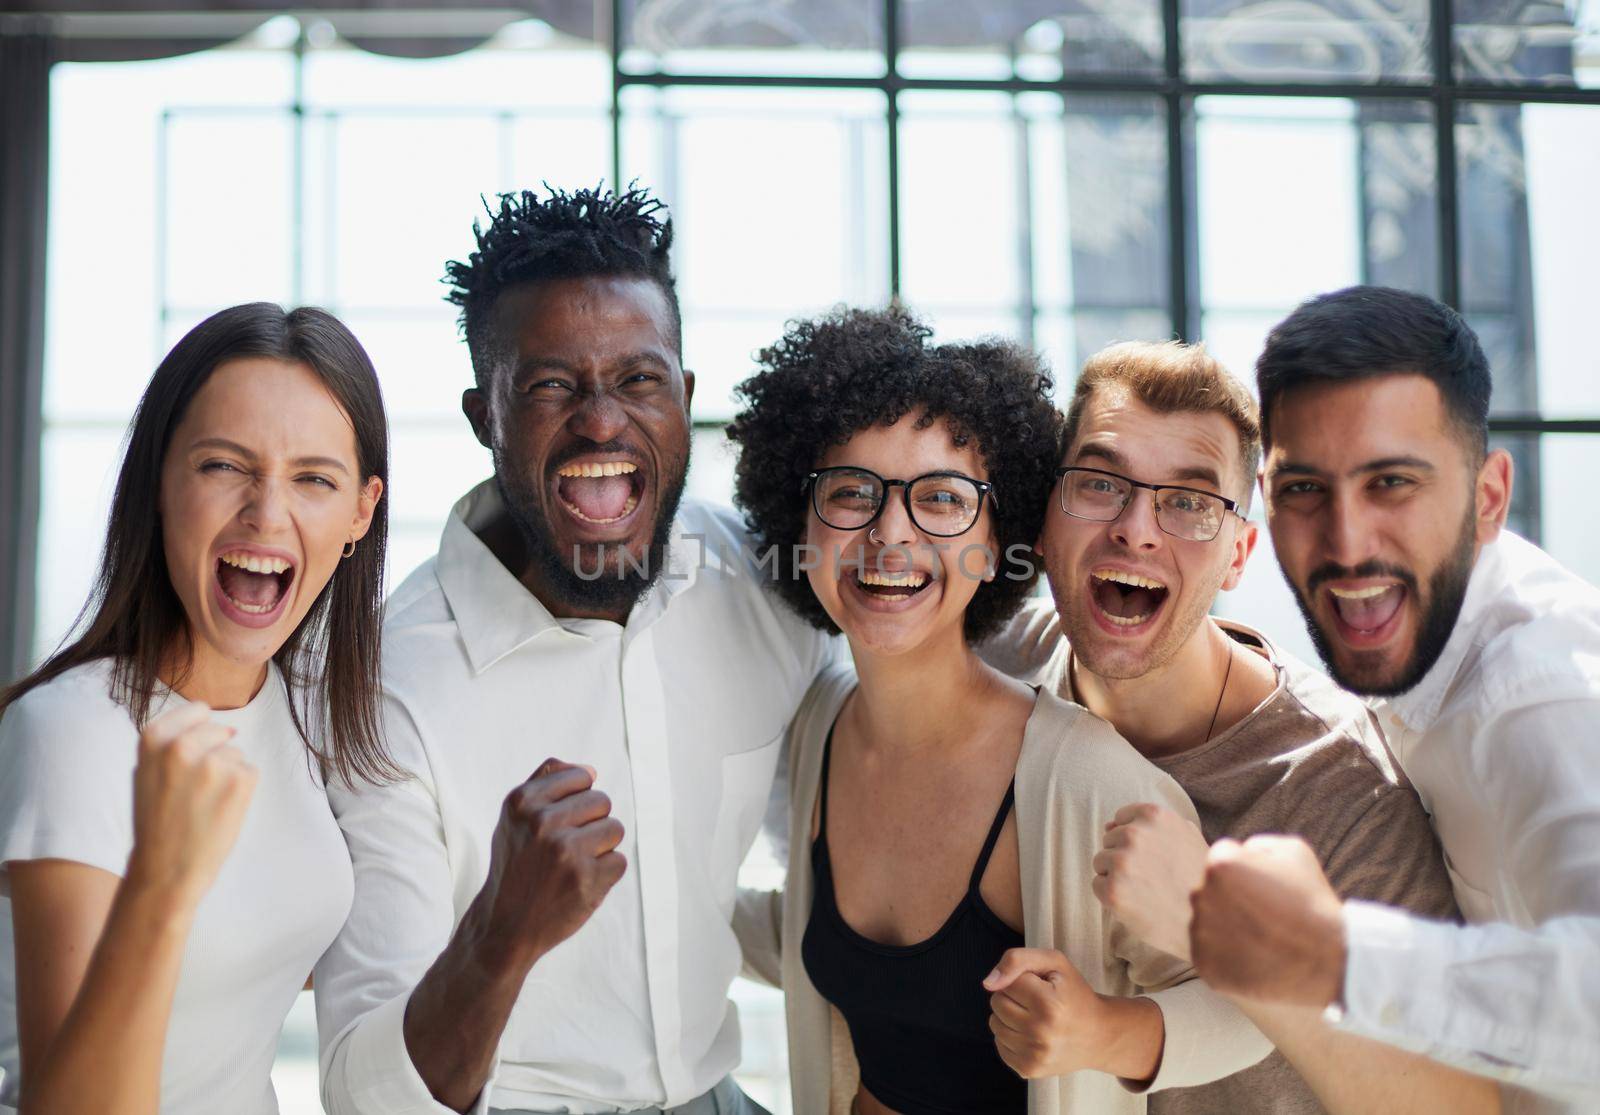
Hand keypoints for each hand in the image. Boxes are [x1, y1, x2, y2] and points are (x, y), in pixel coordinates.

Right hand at [125, 702, 258, 911]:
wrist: (165, 871)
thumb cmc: (157, 823)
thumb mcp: (146, 773)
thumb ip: (171, 743)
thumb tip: (220, 723)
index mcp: (153, 739)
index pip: (197, 711)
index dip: (201, 728)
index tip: (196, 751)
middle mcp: (182, 745)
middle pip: (220, 731)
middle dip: (216, 754)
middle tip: (195, 791)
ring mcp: (213, 762)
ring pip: (235, 754)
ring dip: (227, 775)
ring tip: (203, 805)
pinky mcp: (240, 779)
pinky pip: (250, 771)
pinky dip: (241, 790)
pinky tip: (220, 811)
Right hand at [472, 758, 625, 971]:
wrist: (505, 927)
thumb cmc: (517, 866)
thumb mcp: (515, 817)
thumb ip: (545, 782)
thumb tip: (590, 771)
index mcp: (522, 801)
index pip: (582, 777)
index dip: (578, 800)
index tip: (560, 823)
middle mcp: (542, 822)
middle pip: (602, 801)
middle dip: (591, 824)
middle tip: (566, 849)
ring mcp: (565, 851)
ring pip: (615, 829)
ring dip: (601, 849)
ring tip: (573, 866)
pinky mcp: (586, 879)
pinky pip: (619, 861)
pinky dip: (605, 875)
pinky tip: (578, 885)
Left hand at [983, 948, 1116, 1078]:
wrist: (1099, 1035)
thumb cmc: (1074, 994)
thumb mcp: (1054, 963)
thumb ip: (1017, 960)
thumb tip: (988, 983)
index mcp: (1048, 1004)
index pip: (1009, 982)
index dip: (1024, 980)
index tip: (1044, 987)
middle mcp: (1040, 1033)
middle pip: (997, 1002)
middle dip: (1013, 996)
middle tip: (1038, 1001)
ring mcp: (1034, 1055)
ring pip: (994, 1023)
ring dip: (1009, 1016)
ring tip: (1034, 1017)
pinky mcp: (1028, 1069)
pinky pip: (999, 1044)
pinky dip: (1011, 1036)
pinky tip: (1032, 1034)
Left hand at [1091, 803, 1207, 961]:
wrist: (1211, 922)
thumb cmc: (1199, 879)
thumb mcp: (1187, 837)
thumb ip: (1152, 825)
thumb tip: (1109, 824)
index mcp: (1153, 816)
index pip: (1121, 819)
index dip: (1134, 840)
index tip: (1151, 857)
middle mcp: (1134, 834)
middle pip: (1109, 841)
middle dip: (1124, 857)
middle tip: (1153, 877)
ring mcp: (1122, 862)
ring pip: (1100, 862)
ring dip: (1116, 876)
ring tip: (1146, 890)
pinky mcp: (1113, 890)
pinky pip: (1098, 885)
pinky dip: (1111, 896)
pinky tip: (1138, 903)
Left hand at [1190, 835, 1345, 1007]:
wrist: (1329, 961)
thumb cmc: (1313, 902)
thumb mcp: (1294, 851)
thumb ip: (1258, 844)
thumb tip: (1241, 852)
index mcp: (1220, 865)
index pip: (1221, 859)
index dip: (1248, 871)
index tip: (1269, 889)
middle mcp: (1202, 896)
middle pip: (1210, 891)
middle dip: (1232, 898)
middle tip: (1266, 916)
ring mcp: (1201, 934)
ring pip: (1207, 922)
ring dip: (1227, 926)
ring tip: (1263, 937)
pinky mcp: (1205, 966)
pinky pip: (1208, 953)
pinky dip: (1227, 955)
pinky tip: (1255, 956)